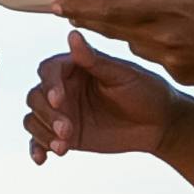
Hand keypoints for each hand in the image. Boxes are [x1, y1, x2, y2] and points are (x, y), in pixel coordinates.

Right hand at [23, 28, 177, 162]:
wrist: (160, 124)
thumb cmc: (146, 91)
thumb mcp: (122, 75)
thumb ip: (94, 59)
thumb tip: (72, 33)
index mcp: (76, 68)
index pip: (48, 71)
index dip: (49, 85)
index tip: (60, 100)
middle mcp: (64, 89)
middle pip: (36, 97)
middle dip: (47, 115)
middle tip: (67, 131)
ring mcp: (62, 113)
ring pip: (33, 119)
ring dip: (42, 133)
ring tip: (63, 147)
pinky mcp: (64, 135)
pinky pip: (39, 141)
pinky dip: (36, 149)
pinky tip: (43, 159)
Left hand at [57, 0, 193, 101]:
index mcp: (174, 10)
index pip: (114, 9)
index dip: (82, 7)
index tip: (55, 4)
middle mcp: (167, 39)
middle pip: (114, 29)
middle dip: (87, 18)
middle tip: (62, 9)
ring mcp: (173, 61)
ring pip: (135, 43)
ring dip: (119, 30)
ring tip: (105, 14)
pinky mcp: (183, 75)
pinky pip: (157, 56)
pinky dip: (151, 42)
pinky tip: (158, 31)